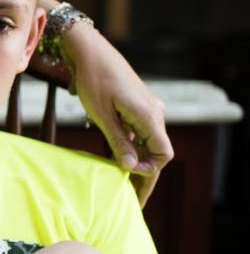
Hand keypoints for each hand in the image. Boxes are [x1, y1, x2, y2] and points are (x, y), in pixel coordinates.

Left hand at [63, 24, 171, 204]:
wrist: (90, 51)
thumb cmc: (94, 79)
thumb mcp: (102, 114)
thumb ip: (118, 141)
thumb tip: (130, 168)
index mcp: (149, 116)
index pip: (163, 154)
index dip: (149, 171)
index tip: (128, 179)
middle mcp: (153, 113)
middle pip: (156, 152)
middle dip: (145, 177)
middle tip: (132, 202)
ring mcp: (146, 109)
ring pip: (147, 144)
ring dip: (137, 165)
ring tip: (123, 189)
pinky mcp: (135, 107)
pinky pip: (138, 134)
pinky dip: (131, 150)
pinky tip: (118, 165)